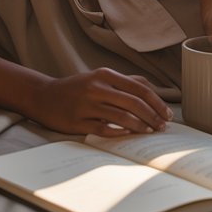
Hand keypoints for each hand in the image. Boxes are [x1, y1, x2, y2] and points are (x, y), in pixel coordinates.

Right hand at [31, 68, 173, 137]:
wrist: (43, 96)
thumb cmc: (77, 88)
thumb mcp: (99, 77)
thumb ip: (125, 82)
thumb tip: (153, 91)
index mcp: (105, 74)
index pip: (139, 88)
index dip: (157, 102)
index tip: (167, 114)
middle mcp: (97, 87)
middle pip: (134, 102)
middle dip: (153, 116)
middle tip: (162, 127)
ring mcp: (86, 105)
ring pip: (121, 117)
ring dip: (140, 126)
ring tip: (149, 132)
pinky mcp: (78, 121)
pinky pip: (104, 129)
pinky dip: (119, 133)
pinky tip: (129, 136)